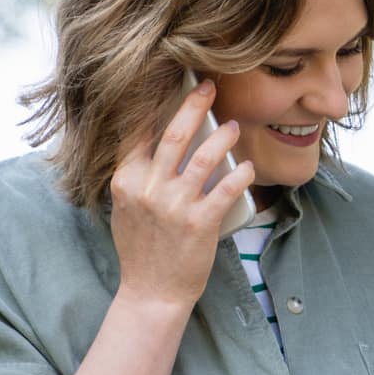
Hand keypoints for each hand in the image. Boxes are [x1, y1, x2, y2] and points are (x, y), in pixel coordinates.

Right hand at [107, 79, 257, 309]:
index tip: (169, 82)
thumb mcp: (125, 208)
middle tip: (208, 87)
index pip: (138, 131)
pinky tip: (248, 166)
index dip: (155, 103)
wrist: (151, 292)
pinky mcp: (199, 223)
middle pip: (174, 135)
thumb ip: (135, 177)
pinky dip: (240, 174)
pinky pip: (225, 189)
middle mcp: (148, 188)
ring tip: (233, 126)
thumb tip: (156, 144)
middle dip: (193, 105)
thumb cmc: (141, 250)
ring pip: (203, 158)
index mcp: (125, 180)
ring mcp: (174, 205)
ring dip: (222, 137)